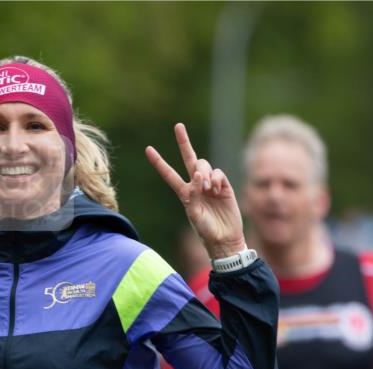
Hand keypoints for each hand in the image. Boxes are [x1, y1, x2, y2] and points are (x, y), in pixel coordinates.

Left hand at [146, 123, 246, 258]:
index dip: (159, 162)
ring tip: (208, 189)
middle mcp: (196, 185)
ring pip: (204, 165)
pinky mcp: (224, 185)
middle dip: (183, 142)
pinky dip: (215, 178)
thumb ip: (193, 196)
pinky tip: (216, 189)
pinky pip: (218, 172)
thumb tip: (197, 176)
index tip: (148, 149)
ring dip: (204, 174)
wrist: (225, 238)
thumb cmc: (207, 231)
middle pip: (188, 159)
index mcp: (184, 193)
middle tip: (178, 126)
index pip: (169, 174)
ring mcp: (210, 184)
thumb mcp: (195, 216)